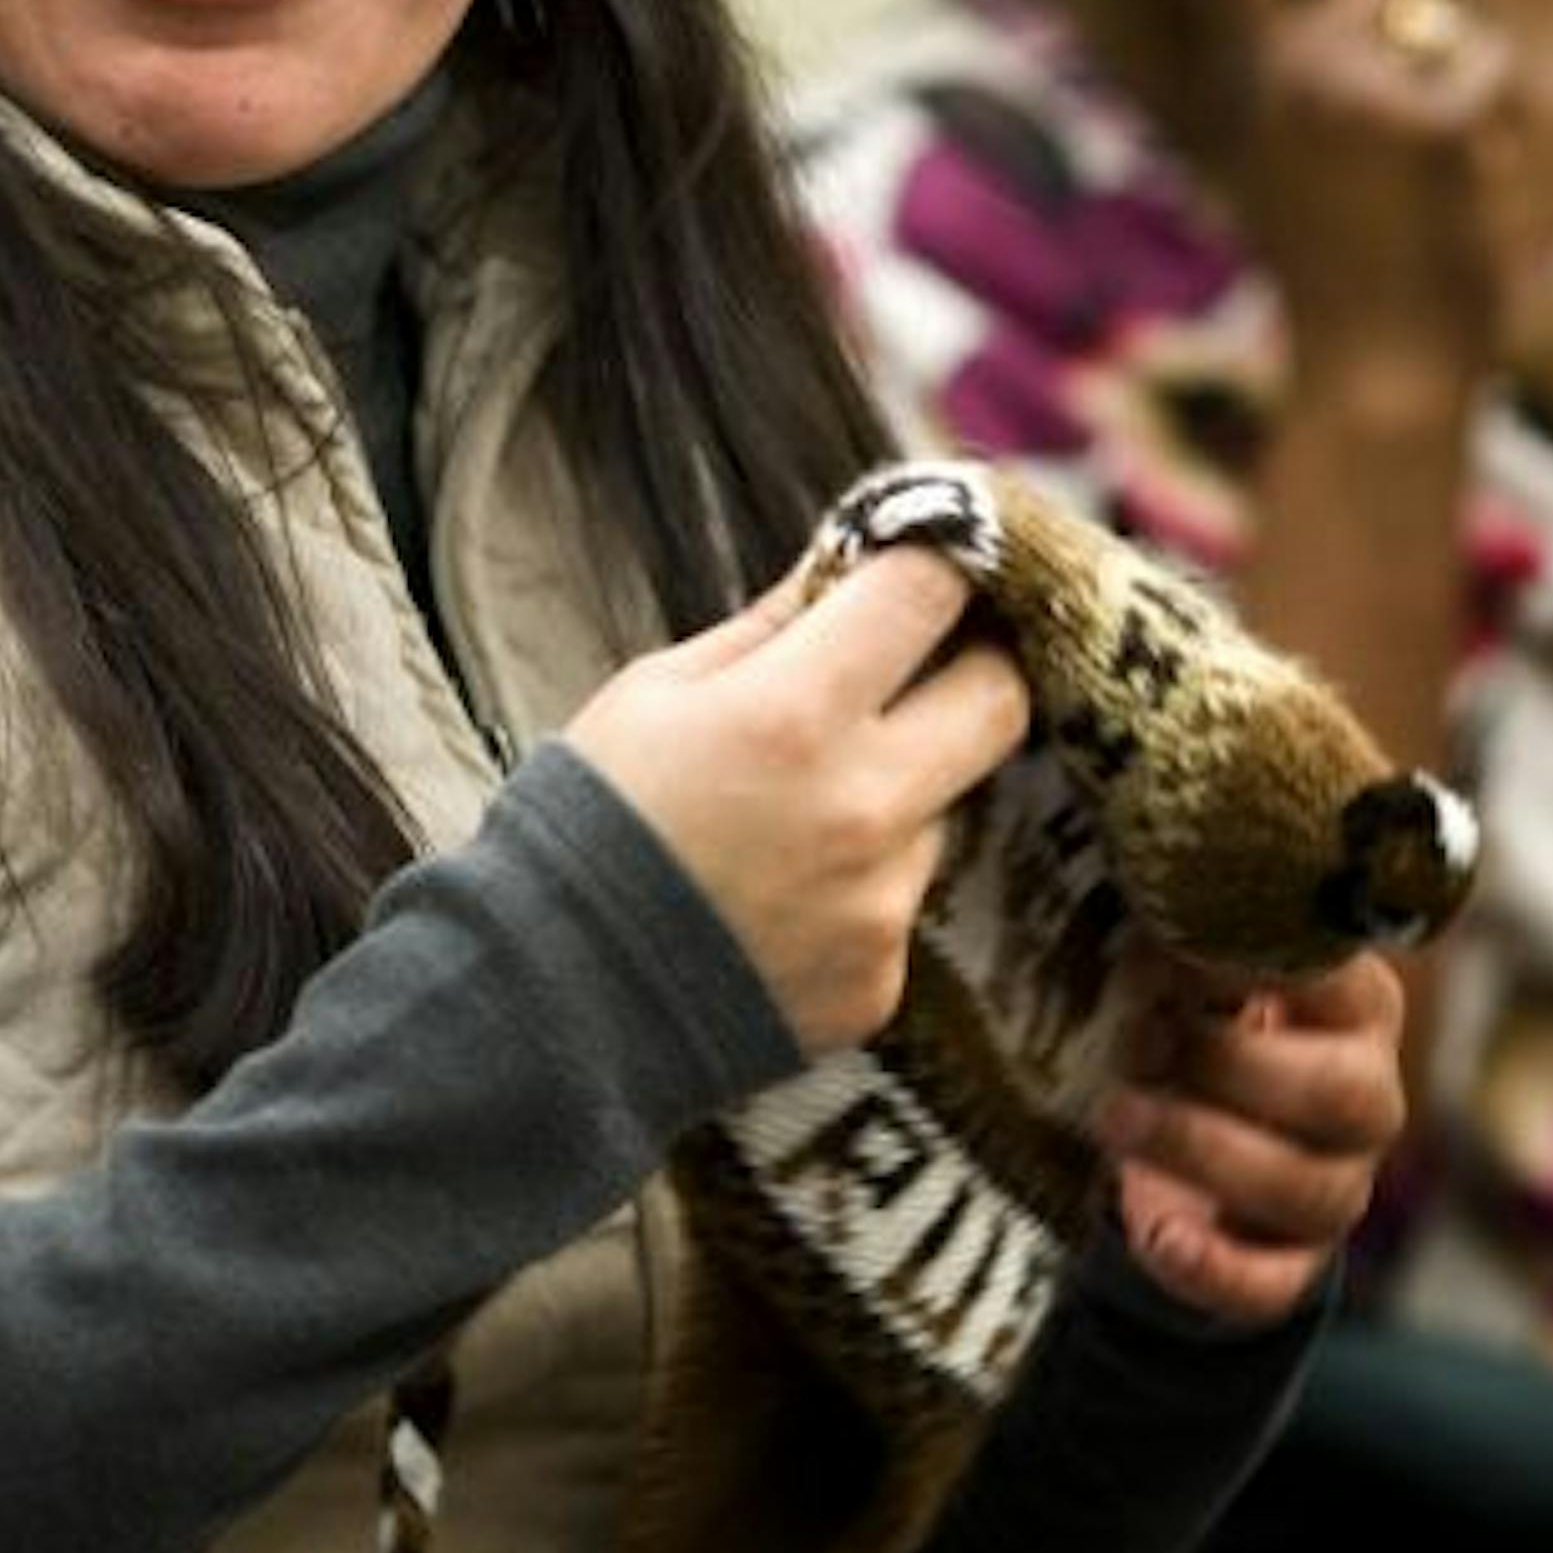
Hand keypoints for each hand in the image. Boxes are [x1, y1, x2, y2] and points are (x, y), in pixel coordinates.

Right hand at [567, 547, 1028, 1056]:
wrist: (553, 996)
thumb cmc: (591, 818)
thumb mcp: (656, 691)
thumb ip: (766, 628)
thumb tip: (842, 569)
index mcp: (795, 712)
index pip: (927, 597)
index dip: (941, 560)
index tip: (937, 556)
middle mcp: (862, 805)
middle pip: (999, 700)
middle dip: (975, 663)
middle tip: (928, 661)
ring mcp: (880, 901)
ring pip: (940, 808)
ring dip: (895, 790)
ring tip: (789, 815)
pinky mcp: (882, 977)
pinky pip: (898, 900)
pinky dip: (855, 884)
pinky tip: (776, 895)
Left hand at [1096, 946, 1407, 1326]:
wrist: (1186, 1112)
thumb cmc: (1191, 1007)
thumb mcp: (1189, 962)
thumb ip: (1182, 940)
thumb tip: (1139, 901)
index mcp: (1353, 1002)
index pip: (1338, 979)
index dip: (1246, 965)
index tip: (1162, 946)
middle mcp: (1366, 1093)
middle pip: (1341, 1094)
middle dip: (1227, 1066)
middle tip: (1137, 1039)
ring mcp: (1340, 1183)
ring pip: (1309, 1190)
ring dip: (1200, 1149)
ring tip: (1113, 1115)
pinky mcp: (1294, 1258)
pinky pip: (1274, 1282)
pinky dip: (1214, 1267)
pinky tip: (1157, 1234)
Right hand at [1190, 0, 1516, 386]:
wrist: (1372, 365)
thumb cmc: (1340, 270)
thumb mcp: (1289, 157)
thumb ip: (1305, 68)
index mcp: (1237, 87)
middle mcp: (1278, 73)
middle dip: (1411, 20)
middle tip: (1397, 128)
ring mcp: (1346, 89)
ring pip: (1434, 18)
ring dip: (1452, 76)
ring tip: (1422, 172)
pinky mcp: (1417, 115)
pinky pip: (1483, 64)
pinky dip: (1488, 116)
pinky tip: (1452, 183)